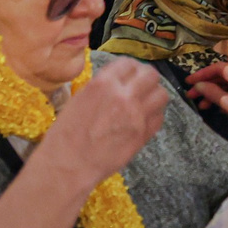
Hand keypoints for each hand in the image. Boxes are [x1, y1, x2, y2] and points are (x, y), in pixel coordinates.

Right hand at [42, 59, 167, 189]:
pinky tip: (144, 119)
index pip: (128, 63)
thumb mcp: (80, 98)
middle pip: (150, 75)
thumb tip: (119, 83)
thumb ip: (103, 87)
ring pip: (161, 95)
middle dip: (146, 78)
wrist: (69, 164)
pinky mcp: (143, 135)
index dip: (130, 67)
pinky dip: (154, 116)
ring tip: (146, 102)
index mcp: (103, 83)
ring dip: (154, 96)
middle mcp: (123, 96)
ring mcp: (136, 116)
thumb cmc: (66, 133)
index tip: (130, 73)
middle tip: (142, 85)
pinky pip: (159, 118)